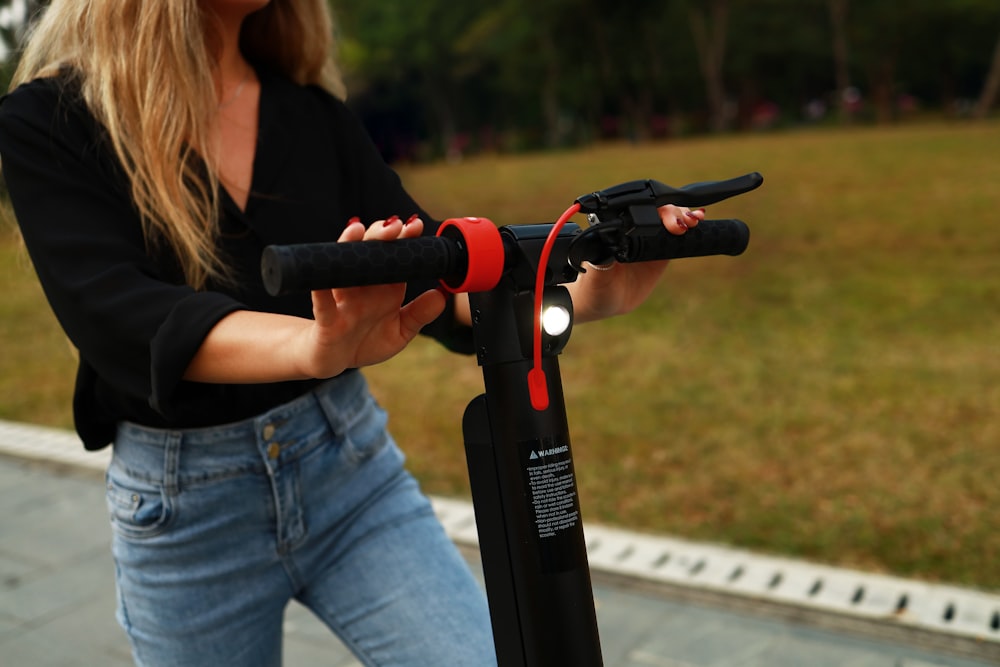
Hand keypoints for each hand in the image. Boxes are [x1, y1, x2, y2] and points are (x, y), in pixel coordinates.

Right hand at [301, 216, 445, 377]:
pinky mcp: (326, 319)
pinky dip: (322, 288)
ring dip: (349, 246)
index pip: (394, 257)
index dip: (404, 239)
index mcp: (384, 286)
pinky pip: (323, 301)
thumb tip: (442, 296)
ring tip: (357, 229)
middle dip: (380, 235)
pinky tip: (325, 275)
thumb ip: (419, 314)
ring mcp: (342, 299)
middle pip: (369, 252)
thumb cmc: (366, 342)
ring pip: (344, 267)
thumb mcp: (400, 332)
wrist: (335, 362)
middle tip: (394, 224)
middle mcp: (363, 286)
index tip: (416, 225)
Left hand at [568, 205, 703, 321]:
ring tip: (694, 221)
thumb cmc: (593, 287)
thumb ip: (602, 260)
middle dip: (673, 212)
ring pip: (670, 219)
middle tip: (682, 224)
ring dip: (684, 216)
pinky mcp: (660, 252)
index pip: (638, 210)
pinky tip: (698, 224)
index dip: (655, 210)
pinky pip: (676, 238)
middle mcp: (633, 230)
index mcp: (617, 230)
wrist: (602, 302)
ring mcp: (648, 240)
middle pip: (658, 211)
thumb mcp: (596, 275)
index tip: (668, 219)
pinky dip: (688, 230)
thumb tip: (607, 246)